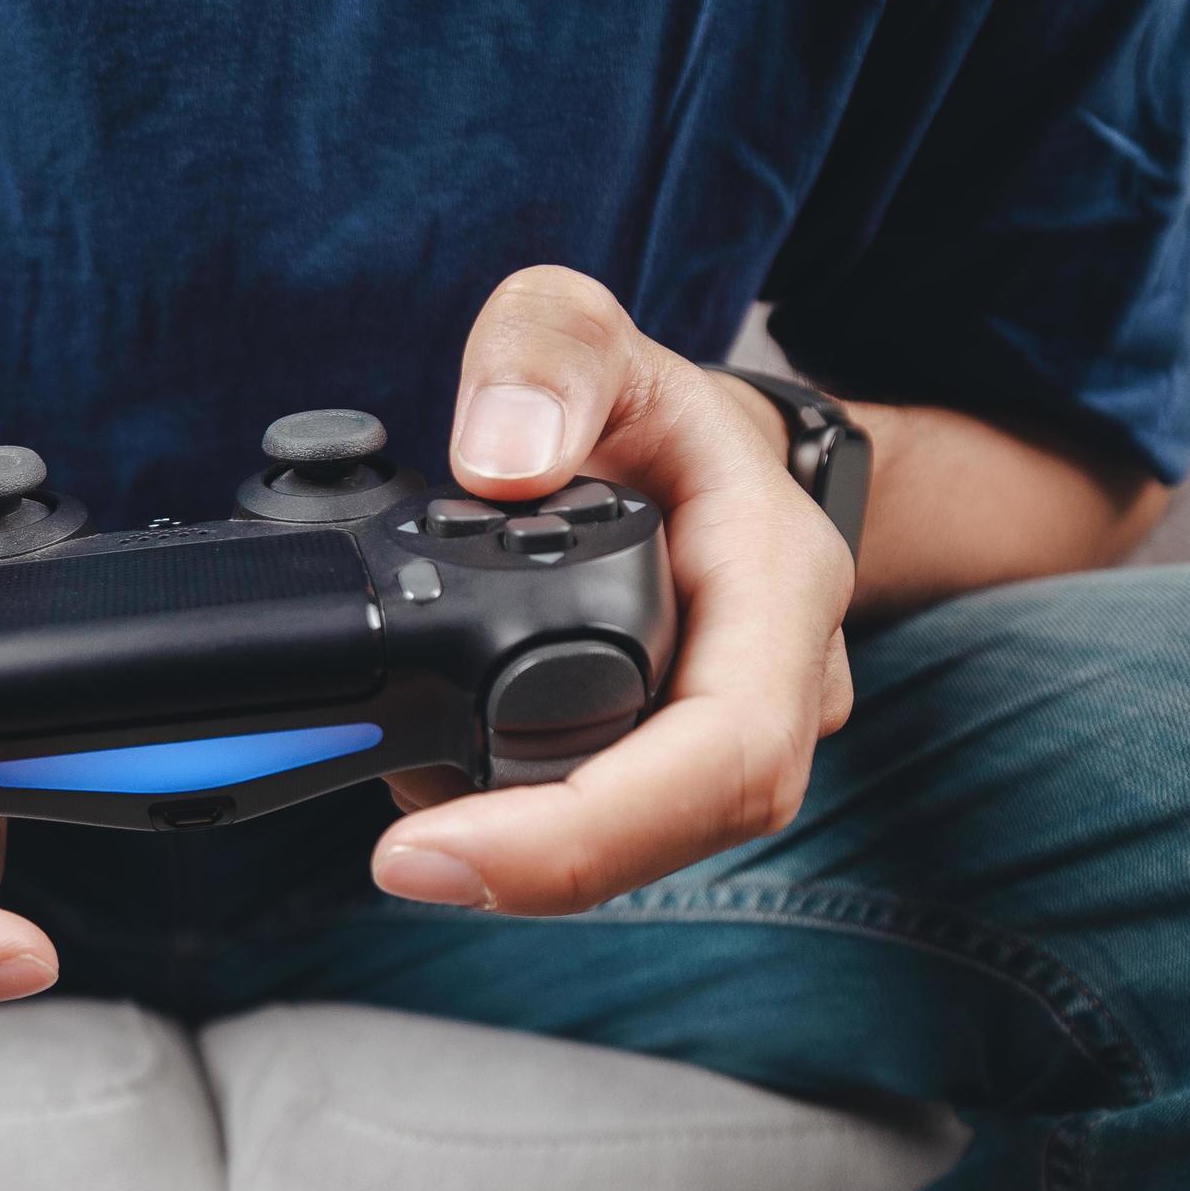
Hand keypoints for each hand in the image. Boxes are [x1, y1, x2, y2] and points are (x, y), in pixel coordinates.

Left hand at [375, 268, 856, 914]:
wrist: (702, 456)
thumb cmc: (647, 404)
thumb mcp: (581, 329)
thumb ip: (544, 358)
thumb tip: (500, 463)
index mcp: (781, 580)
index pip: (725, 752)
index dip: (588, 830)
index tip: (434, 851)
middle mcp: (788, 678)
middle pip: (685, 822)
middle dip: (540, 861)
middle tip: (401, 858)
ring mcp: (744, 734)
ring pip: (650, 840)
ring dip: (529, 853)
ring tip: (413, 816)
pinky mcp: (686, 769)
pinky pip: (623, 827)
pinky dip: (531, 834)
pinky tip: (445, 805)